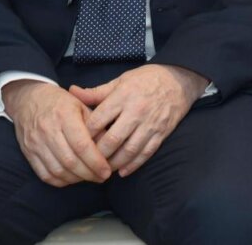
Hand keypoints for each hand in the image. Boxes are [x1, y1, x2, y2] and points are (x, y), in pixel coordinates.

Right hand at [4, 79, 111, 186]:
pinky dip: (60, 181)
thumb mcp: (82, 105)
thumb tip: (110, 147)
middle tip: (102, 177)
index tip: (107, 171)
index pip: (81, 145)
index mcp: (65, 115)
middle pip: (70, 161)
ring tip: (90, 178)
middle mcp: (48, 130)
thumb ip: (95, 126)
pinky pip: (45, 174)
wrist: (29, 99)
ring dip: (76, 179)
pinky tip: (73, 178)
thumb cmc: (61, 102)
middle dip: (89, 173)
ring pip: (57, 170)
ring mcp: (36, 143)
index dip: (96, 161)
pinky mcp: (28, 153)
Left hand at [70, 64, 207, 176]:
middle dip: (97, 154)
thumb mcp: (120, 80)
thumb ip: (96, 92)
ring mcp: (150, 124)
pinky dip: (134, 165)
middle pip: (112, 139)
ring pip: (129, 150)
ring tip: (103, 170)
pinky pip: (146, 153)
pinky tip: (123, 172)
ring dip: (114, 163)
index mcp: (122, 96)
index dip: (85, 135)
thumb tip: (72, 91)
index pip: (98, 120)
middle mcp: (136, 111)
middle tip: (87, 162)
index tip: (76, 143)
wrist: (179, 80)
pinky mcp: (162, 133)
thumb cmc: (146, 79)